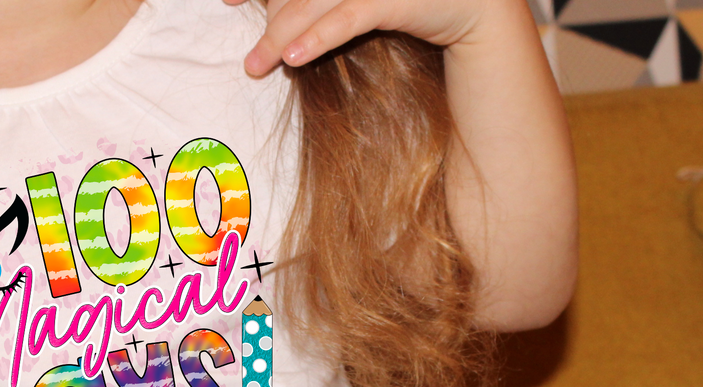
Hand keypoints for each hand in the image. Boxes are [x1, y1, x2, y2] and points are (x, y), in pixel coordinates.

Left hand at [227, 0, 506, 74]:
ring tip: (257, 65)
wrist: (475, 12)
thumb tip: (276, 21)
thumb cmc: (411, 8)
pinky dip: (319, 37)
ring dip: (281, 36)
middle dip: (268, 18)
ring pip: (314, 3)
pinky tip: (294, 57)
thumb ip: (322, 4)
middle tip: (246, 54)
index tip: (226, 1)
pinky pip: (349, 17)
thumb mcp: (360, 2)